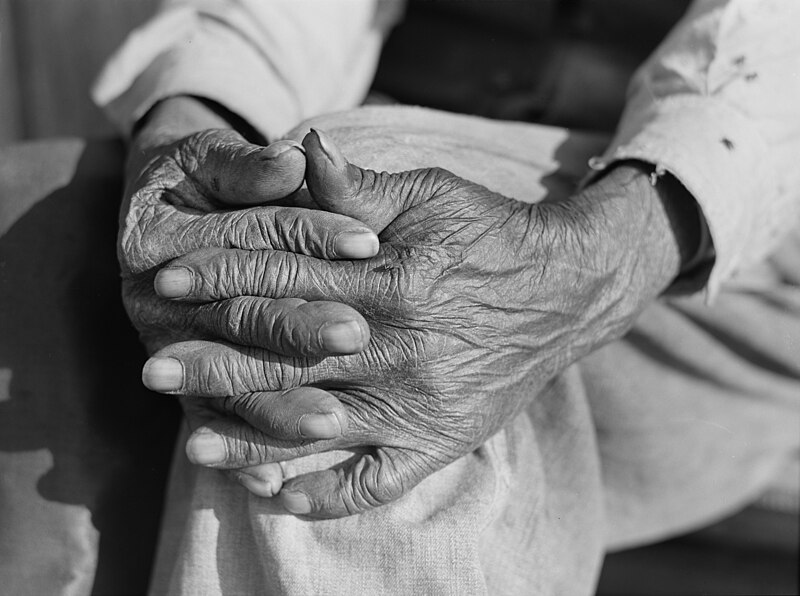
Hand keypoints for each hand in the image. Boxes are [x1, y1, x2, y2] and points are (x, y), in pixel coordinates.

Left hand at [143, 129, 687, 517]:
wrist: (569, 287)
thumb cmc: (492, 233)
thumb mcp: (431, 195)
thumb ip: (358, 188)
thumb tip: (297, 148)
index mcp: (393, 279)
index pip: (286, 277)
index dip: (221, 275)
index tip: (165, 282)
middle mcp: (401, 346)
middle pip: (288, 357)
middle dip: (213, 363)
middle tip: (151, 370)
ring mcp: (421, 402)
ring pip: (319, 427)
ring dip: (251, 440)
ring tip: (191, 445)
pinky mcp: (442, 440)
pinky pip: (378, 482)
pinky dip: (327, 495)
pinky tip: (278, 497)